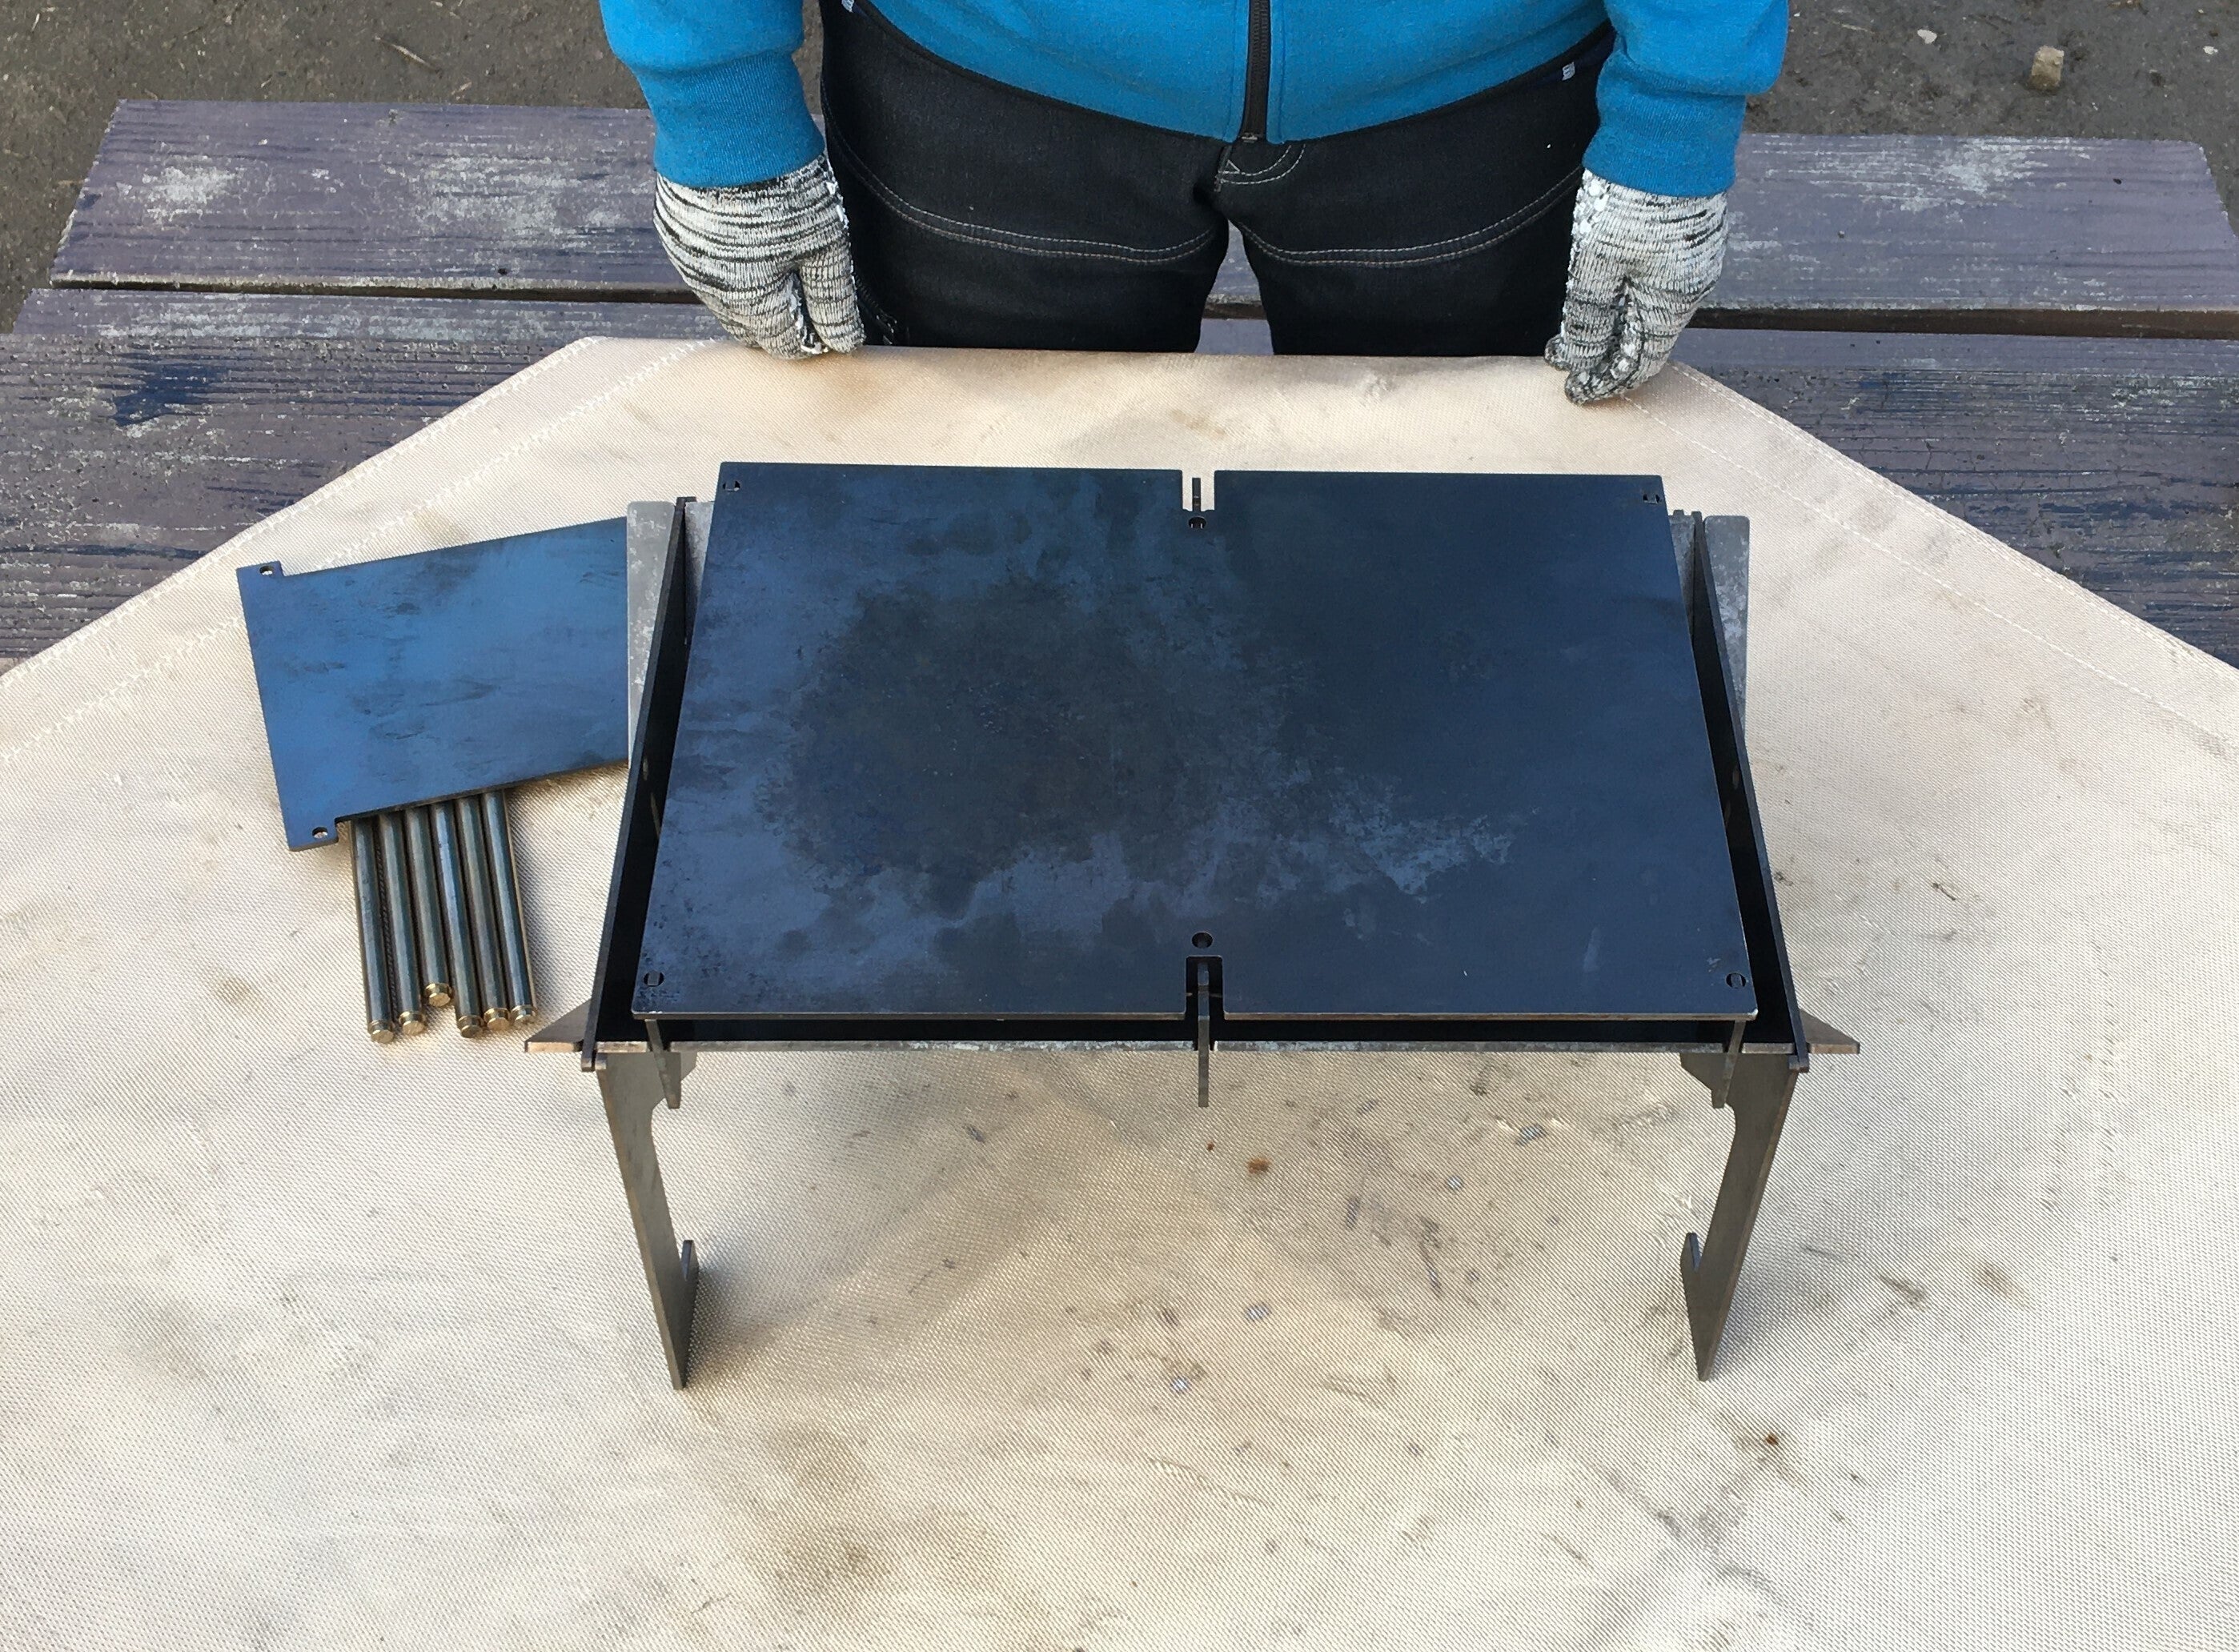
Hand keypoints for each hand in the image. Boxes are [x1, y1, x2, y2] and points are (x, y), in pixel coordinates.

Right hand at [654, 155, 864, 358]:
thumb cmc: (783, 183)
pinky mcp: (674, 228)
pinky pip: (706, 265)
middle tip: (811, 294)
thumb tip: (844, 342)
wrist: (727, 119)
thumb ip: (832, 298)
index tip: (833, 320)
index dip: (813, 338)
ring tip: (785, 264)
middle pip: (751, 327)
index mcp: (748, 298)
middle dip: (783, 321)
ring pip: (726, 298)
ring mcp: (686, 257)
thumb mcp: (824, 243)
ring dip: (755, 294)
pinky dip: (732, 265)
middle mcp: (710, 286)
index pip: (784, 343)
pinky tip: (753, 241)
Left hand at [1544, 170, 1727, 403]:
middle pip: (1646, 336)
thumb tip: (1582, 360)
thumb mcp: (1596, 265)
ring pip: (1649, 307)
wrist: (1666, 133)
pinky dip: (1626, 296)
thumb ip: (1589, 316)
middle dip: (1604, 353)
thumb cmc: (1632, 200)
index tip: (1576, 391)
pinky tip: (1604, 293)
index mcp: (1673, 300)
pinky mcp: (1686, 233)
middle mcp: (1690, 285)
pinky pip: (1655, 281)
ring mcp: (1692, 257)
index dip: (1607, 381)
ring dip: (1613, 324)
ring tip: (1575, 331)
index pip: (1642, 361)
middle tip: (1565, 360)